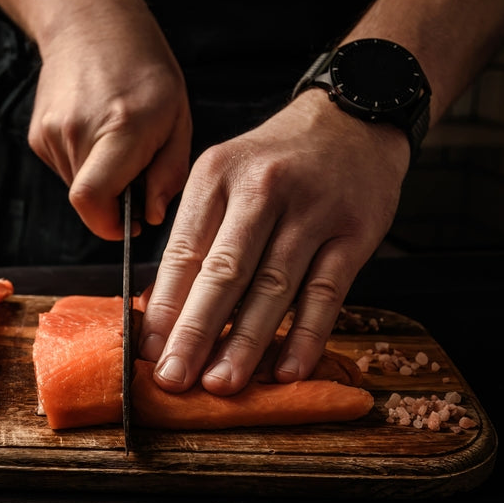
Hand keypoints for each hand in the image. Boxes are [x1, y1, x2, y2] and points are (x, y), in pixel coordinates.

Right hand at [27, 6, 191, 239]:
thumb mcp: (178, 118)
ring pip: (76, 187)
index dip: (110, 225)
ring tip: (116, 141)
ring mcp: (51, 133)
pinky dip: (84, 164)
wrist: (90, 24)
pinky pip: (65, 169)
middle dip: (114, 200)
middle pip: (87, 201)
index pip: (93, 201)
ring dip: (100, 179)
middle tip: (135, 169)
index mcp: (120, 127)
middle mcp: (78, 132)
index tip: (130, 223)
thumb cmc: (144, 71)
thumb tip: (149, 216)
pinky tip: (96, 131)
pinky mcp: (38, 135)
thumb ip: (168, 173)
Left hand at [138, 90, 409, 394]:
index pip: (184, 251)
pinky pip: (328, 293)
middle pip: (225, 272)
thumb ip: (197, 235)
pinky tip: (286, 370)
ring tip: (221, 383)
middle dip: (196, 332)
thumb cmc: (275, 160)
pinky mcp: (355, 232)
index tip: (148, 351)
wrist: (351, 119)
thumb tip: (162, 311)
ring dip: (246, 343)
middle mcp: (263, 189)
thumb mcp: (225, 176)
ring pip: (274, 287)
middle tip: (174, 377)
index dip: (164, 306)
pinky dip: (306, 336)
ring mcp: (313, 211)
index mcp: (218, 175)